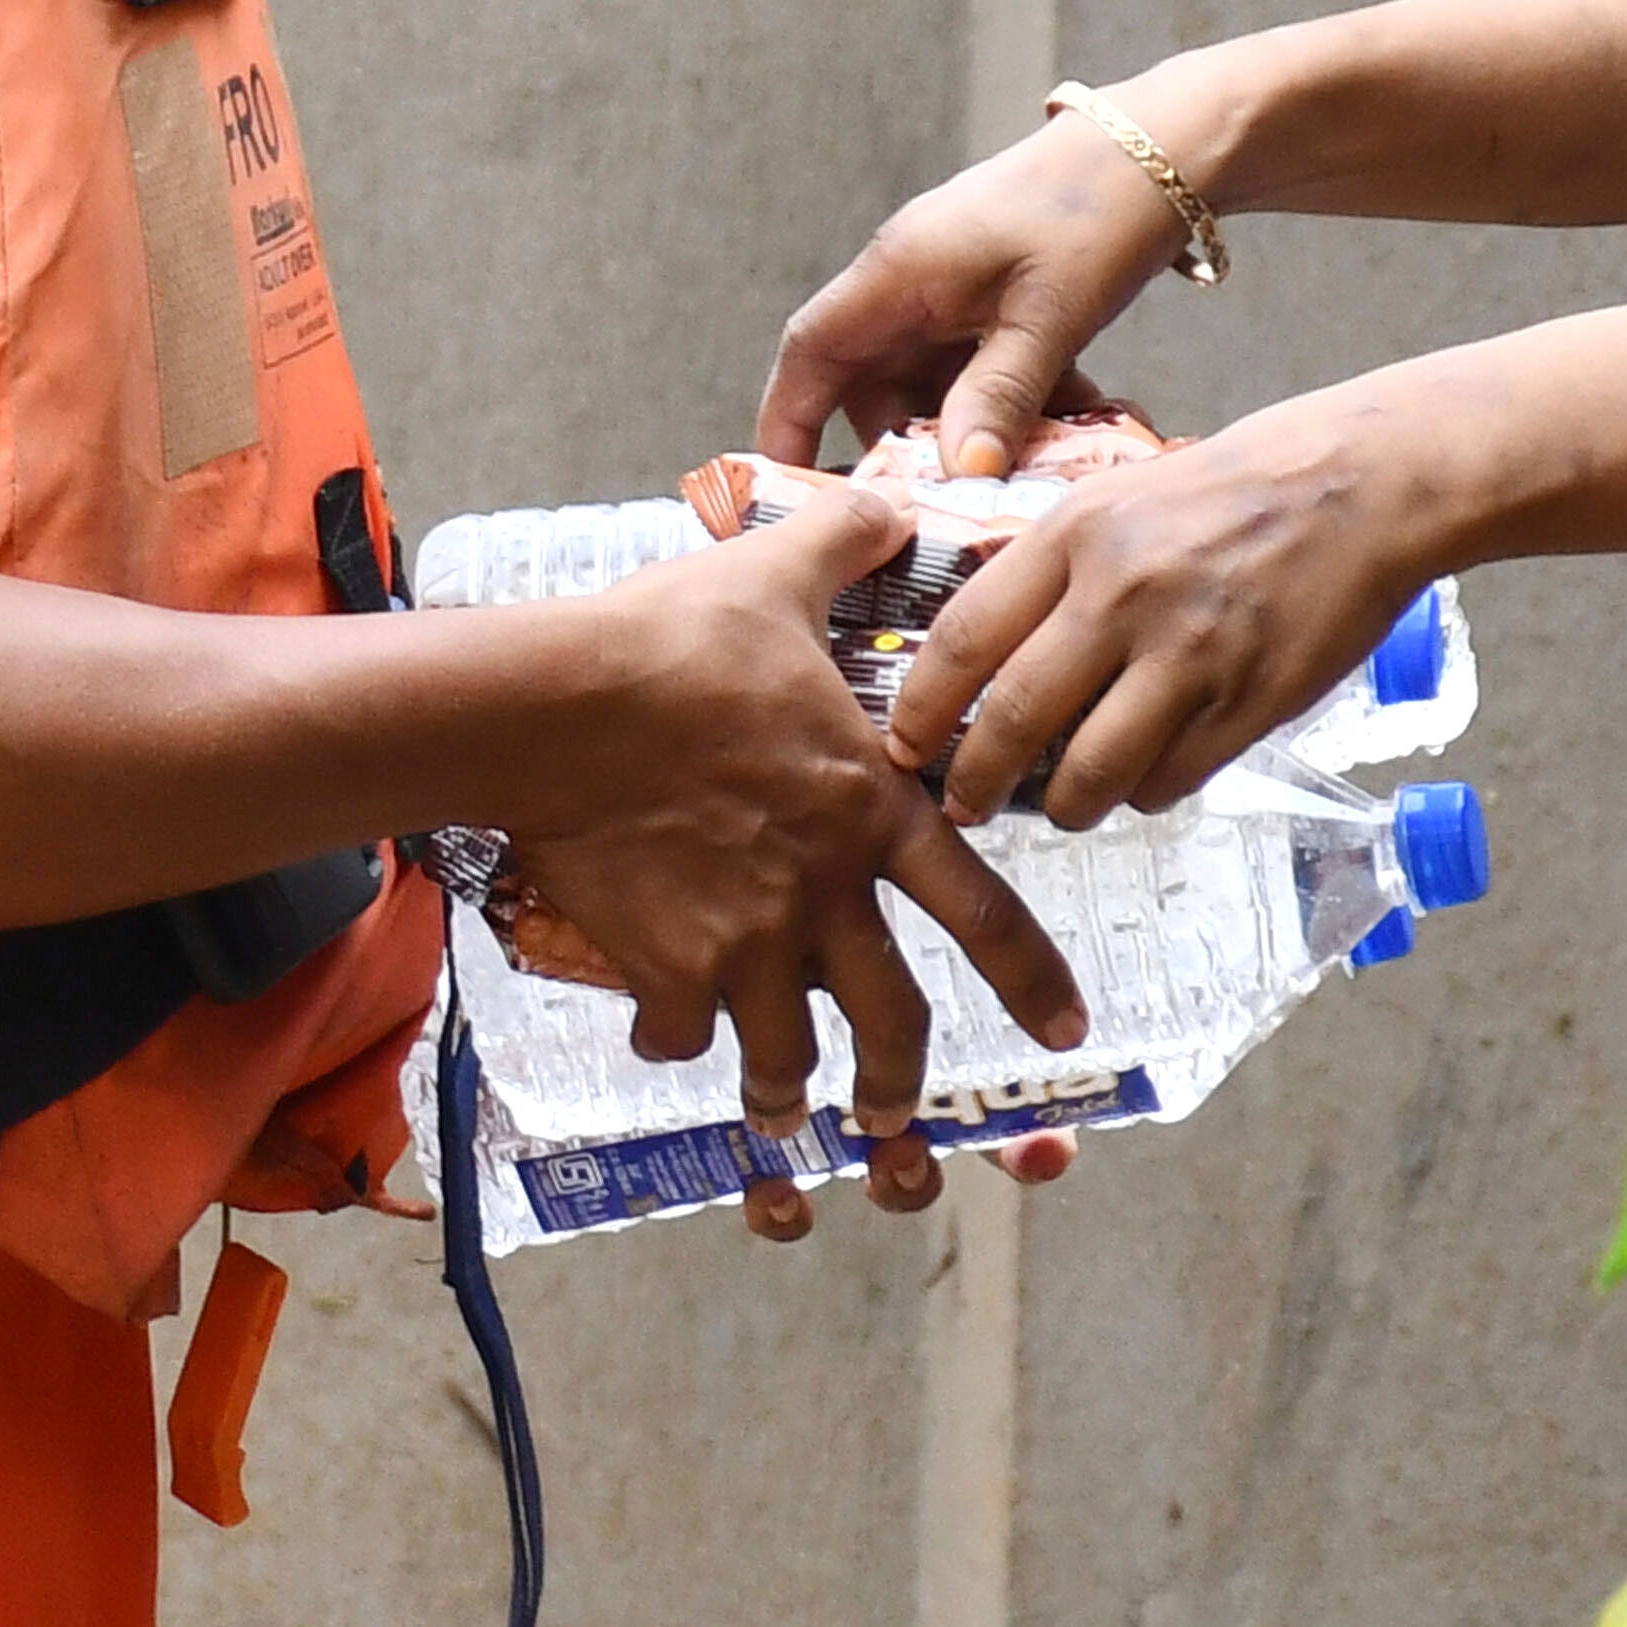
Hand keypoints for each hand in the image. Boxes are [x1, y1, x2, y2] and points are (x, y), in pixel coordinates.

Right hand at [491, 491, 1089, 1236]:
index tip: (1065, 1027)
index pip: (983, 912)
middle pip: (891, 1020)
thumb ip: (846, 548)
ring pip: (784, 1053)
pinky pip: (680, 1032)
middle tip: (895, 1119)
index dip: (1032, 978)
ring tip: (779, 1109)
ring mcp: (748, 941)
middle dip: (898, 1085)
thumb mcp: (775, 575)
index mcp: (871, 813)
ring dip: (784, 1090)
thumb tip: (888, 507)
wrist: (561, 706)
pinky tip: (662, 1031)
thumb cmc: (671, 642)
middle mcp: (825, 894)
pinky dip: (673, 1040)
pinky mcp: (667, 968)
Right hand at [759, 107, 1187, 479]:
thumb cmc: (1098, 210)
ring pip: (936, 384)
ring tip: (1035, 463)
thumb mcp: (1049, 315)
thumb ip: (999, 394)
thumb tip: (960, 475)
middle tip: (954, 502)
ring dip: (976, 428)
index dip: (788, 420)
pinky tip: (1071, 421)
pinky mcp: (998, 298)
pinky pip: (982, 368)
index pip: (811, 351)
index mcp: (899, 272)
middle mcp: (912, 281)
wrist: (1168, 147)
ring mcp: (954, 289)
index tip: (792, 487)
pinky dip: (1015, 402)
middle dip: (910, 446)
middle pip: (874, 383)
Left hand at [888, 384, 1458, 830]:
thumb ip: (1053, 563)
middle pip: (1014, 721)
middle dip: (972, 781)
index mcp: (1077, 534)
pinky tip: (1146, 775)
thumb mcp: (1123, 494)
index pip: (963, 639)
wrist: (1366, 484)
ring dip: (1063, 806)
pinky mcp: (1249, 703)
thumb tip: (984, 644)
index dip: (920, 709)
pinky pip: (1169, 780)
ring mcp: (1190, 654)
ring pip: (1090, 773)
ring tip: (1061, 804)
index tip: (902, 745)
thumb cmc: (1241, 486)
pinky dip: (1145, 792)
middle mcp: (1123, 595)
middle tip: (961, 805)